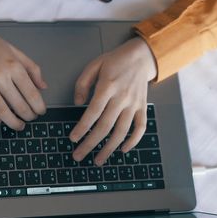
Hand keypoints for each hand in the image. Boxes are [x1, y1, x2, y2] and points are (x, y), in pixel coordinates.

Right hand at [0, 6, 46, 129]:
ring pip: (2, 112)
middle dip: (29, 116)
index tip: (41, 111)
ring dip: (13, 123)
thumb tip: (43, 86)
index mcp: (14, 66)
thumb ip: (32, 69)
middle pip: (19, 106)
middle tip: (31, 118)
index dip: (39, 107)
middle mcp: (0, 76)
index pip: (32, 94)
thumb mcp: (16, 52)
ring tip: (19, 125)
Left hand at [70, 37, 156, 165]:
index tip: (73, 138)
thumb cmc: (115, 61)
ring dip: (109, 148)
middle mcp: (122, 98)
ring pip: (121, 131)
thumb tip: (77, 103)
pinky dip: (133, 141)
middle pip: (105, 126)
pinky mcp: (142, 108)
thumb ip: (82, 83)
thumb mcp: (94, 65)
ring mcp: (134, 104)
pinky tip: (122, 149)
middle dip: (90, 143)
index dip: (83, 127)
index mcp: (108, 86)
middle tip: (78, 155)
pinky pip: (140, 128)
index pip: (93, 112)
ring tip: (97, 160)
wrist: (141, 57)